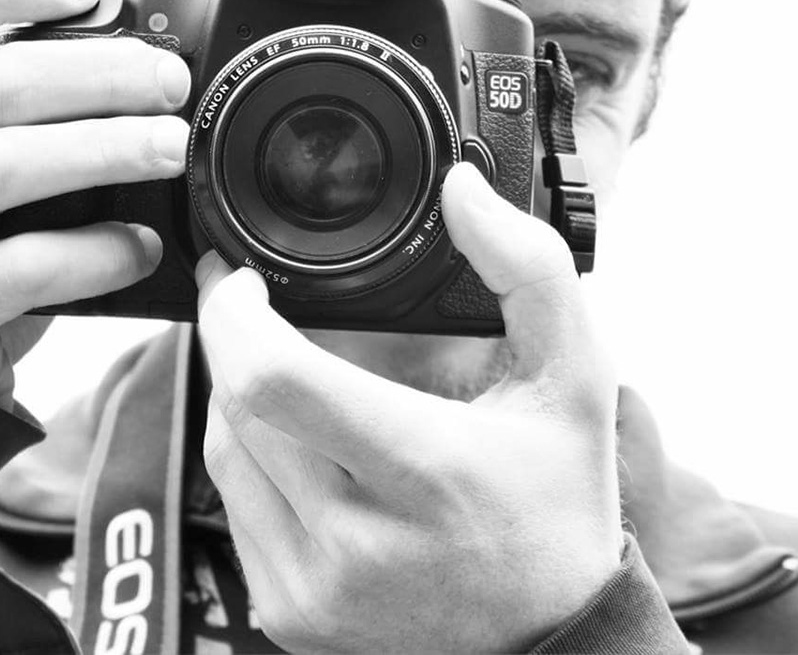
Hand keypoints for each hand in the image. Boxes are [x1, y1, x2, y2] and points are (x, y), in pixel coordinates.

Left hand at [195, 162, 621, 652]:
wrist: (550, 642)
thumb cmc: (559, 499)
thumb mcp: (573, 376)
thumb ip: (526, 267)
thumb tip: (462, 187)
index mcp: (423, 470)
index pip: (272, 380)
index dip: (234, 313)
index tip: (243, 276)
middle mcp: (356, 540)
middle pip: (238, 405)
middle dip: (239, 341)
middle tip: (265, 308)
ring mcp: (314, 587)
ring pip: (223, 453)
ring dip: (239, 397)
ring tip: (290, 371)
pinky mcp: (287, 615)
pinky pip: (232, 510)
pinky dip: (252, 461)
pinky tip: (302, 444)